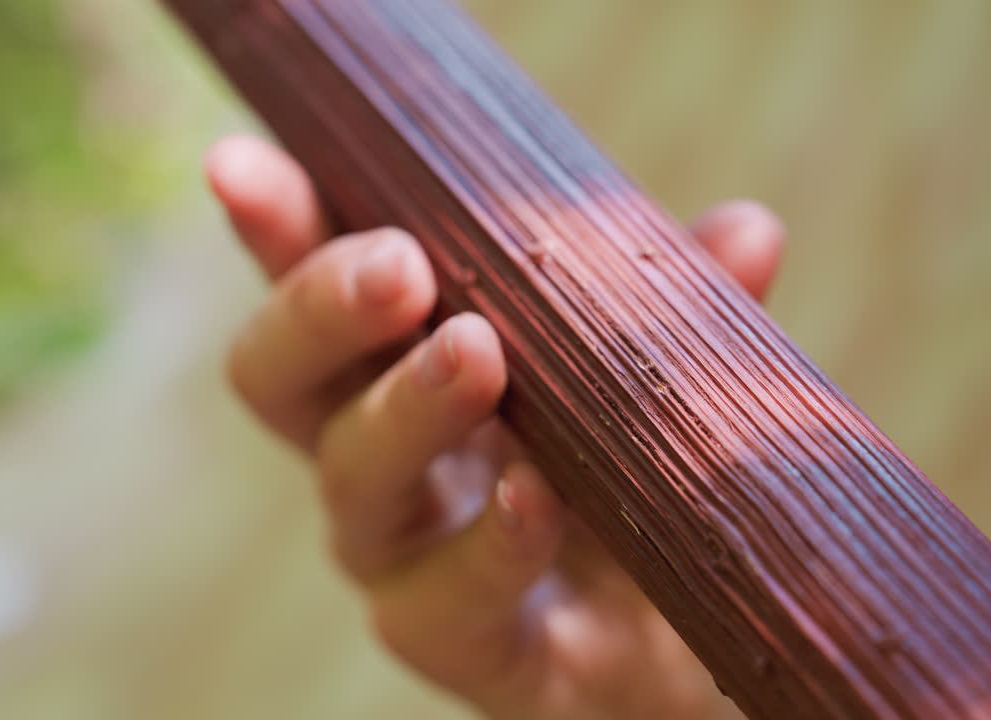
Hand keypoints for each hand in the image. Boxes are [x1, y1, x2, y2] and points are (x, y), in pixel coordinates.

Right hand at [208, 135, 782, 719]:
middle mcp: (379, 458)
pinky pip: (443, 601)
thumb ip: (683, 314)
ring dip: (407, 409)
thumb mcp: (656, 380)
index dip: (273, 229)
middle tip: (399, 265)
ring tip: (475, 354)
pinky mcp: (462, 646)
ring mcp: (406, 557)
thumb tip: (747, 232)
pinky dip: (490, 543)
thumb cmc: (644, 480)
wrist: (699, 636)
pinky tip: (536, 498)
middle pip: (283, 381)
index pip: (319, 289)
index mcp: (401, 369)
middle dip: (322, 310)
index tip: (243, 165)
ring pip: (351, 481)